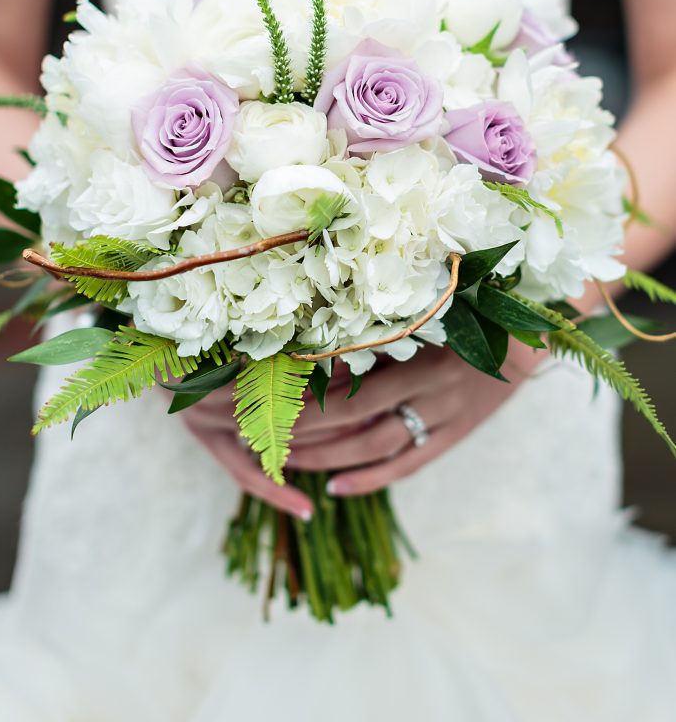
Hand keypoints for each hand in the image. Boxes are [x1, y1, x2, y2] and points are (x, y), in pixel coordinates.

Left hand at [178, 341, 544, 516]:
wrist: (531, 330)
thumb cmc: (473, 306)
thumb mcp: (426, 308)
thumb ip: (379, 324)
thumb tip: (318, 336)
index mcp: (420, 354)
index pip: (352, 390)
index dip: (309, 404)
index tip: (268, 403)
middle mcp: (430, 392)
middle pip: (357, 424)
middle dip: (308, 434)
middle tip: (264, 437)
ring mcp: (444, 418)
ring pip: (377, 449)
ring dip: (329, 459)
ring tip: (287, 464)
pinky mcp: (454, 435)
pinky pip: (408, 464)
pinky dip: (370, 480)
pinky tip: (335, 489)